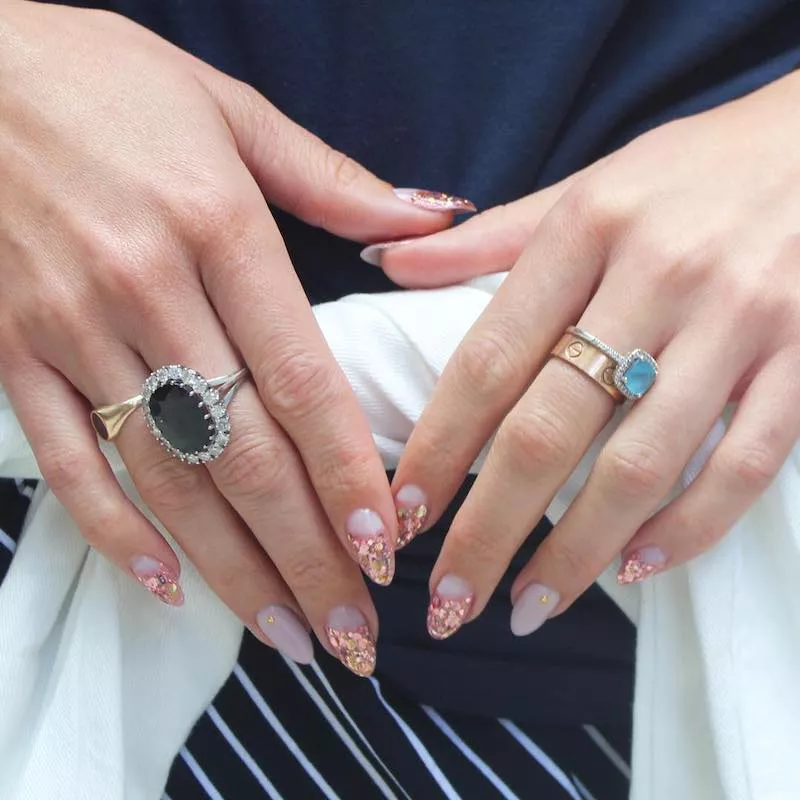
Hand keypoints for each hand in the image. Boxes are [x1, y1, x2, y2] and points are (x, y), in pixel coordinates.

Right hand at [0, 1, 467, 673]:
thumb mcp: (230, 107)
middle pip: (244, 455)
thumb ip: (336, 180)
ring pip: (167, 479)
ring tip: (290, 634)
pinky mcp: (10, 352)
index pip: (301, 382)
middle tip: (355, 632)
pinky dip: (115, 532)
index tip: (386, 549)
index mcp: (217, 228)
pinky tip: (170, 586)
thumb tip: (438, 215)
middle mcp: (147, 290)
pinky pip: (69, 461)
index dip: (346, 475)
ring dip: (233, 570)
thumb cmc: (102, 80)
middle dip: (305, 555)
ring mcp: (71, 329)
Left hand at [387, 71, 799, 638]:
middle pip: (550, 430)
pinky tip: (636, 568)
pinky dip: (689, 528)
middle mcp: (658, 276)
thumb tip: (387, 262)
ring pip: (641, 465)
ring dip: (575, 553)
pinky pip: (743, 464)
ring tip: (527, 609)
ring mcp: (740, 323)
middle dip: (488, 529)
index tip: (403, 514)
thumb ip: (487, 237)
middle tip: (448, 601)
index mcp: (587, 228)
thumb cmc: (695, 170)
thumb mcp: (587, 186)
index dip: (439, 447)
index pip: (489, 358)